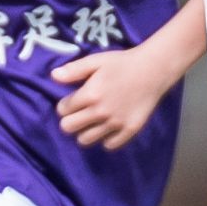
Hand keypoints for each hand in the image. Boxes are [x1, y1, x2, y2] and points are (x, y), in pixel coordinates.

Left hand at [54, 38, 182, 150]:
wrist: (153, 70)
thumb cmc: (122, 63)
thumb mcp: (96, 61)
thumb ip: (74, 70)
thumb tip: (53, 76)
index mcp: (90, 95)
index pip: (62, 110)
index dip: (64, 105)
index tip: (71, 101)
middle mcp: (100, 112)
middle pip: (69, 128)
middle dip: (69, 120)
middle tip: (79, 113)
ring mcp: (115, 123)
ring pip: (85, 140)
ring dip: (84, 132)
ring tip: (91, 122)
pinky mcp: (130, 130)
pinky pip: (110, 145)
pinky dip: (106, 139)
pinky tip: (108, 128)